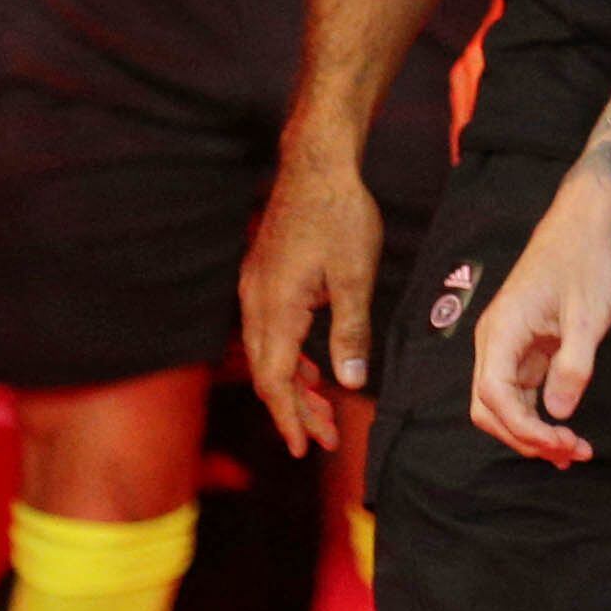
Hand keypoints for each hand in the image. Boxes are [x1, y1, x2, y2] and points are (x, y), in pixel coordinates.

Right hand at [239, 129, 382, 455]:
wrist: (316, 162)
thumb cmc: (339, 214)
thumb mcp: (354, 277)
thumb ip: (350, 334)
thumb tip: (349, 384)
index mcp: (276, 307)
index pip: (274, 380)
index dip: (289, 418)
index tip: (303, 448)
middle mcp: (256, 301)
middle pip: (268, 373)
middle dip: (296, 409)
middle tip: (326, 437)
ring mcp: (256, 287)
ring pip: (268, 353)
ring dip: (294, 384)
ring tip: (325, 409)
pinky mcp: (263, 276)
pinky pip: (270, 331)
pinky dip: (290, 357)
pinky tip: (313, 366)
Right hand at [467, 182, 610, 467]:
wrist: (584, 226)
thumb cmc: (585, 262)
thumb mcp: (588, 316)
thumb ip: (573, 365)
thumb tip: (557, 411)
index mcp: (503, 330)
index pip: (494, 396)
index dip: (524, 429)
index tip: (563, 442)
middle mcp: (496, 342)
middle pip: (489, 409)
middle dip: (525, 439)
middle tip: (572, 453)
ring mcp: (509, 347)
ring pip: (505, 406)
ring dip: (533, 434)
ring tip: (575, 451)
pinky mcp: (525, 349)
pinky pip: (522, 394)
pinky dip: (540, 418)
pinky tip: (565, 433)